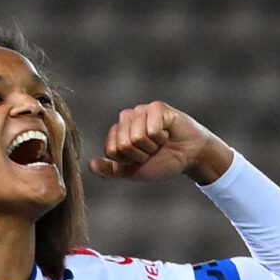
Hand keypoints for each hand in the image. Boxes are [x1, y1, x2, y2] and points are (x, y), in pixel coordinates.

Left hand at [88, 101, 232, 183]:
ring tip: (161, 142)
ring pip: (137, 137)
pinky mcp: (157, 107)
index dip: (128, 160)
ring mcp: (141, 111)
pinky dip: (162, 138)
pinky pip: (152, 129)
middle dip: (141, 154)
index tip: (140, 158)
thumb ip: (110, 170)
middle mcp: (127, 118)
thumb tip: (90, 165)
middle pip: (123, 144)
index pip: (111, 150)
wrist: (190, 157)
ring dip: (153, 147)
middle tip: (153, 150)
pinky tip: (168, 133)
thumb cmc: (161, 162)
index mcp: (118, 132)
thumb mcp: (132, 171)